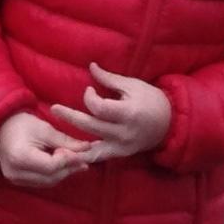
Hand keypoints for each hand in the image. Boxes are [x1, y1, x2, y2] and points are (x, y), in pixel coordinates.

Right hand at [0, 111, 100, 188]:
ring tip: (77, 161)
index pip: (51, 166)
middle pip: (51, 177)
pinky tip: (63, 166)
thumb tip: (88, 149)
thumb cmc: (22, 124)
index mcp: (20, 157)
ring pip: (48, 182)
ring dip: (64, 173)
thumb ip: (66, 142)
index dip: (68, 160)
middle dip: (69, 168)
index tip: (81, 152)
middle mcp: (16, 172)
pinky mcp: (18, 182)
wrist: (0, 128)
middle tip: (84, 158)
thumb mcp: (45, 129)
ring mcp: (15, 179)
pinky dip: (54, 175)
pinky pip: (41, 182)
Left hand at [48, 64, 170, 160]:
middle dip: (70, 117)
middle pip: (91, 126)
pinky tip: (70, 154)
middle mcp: (124, 132)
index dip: (89, 98)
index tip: (89, 91)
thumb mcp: (133, 85)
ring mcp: (122, 146)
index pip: (100, 108)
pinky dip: (85, 157)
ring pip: (92, 148)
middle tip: (53, 109)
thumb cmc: (152, 99)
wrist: (169, 123)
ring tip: (54, 140)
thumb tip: (91, 66)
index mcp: (129, 113)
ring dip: (72, 144)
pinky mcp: (121, 154)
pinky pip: (99, 158)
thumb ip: (109, 79)